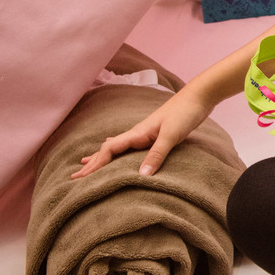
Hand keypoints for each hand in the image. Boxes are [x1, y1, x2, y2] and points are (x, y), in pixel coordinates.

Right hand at [70, 88, 212, 178]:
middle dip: (92, 162)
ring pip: (118, 147)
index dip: (95, 164)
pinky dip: (119, 152)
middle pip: (108, 149)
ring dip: (102, 157)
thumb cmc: (185, 113)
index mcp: (137, 133)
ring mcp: (146, 133)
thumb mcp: (171, 135)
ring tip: (88, 164)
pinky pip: (131, 147)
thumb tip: (141, 176)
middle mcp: (138, 133)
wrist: (199, 96)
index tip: (81, 177)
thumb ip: (157, 154)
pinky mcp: (156, 135)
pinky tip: (120, 153)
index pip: (109, 150)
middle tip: (75, 176)